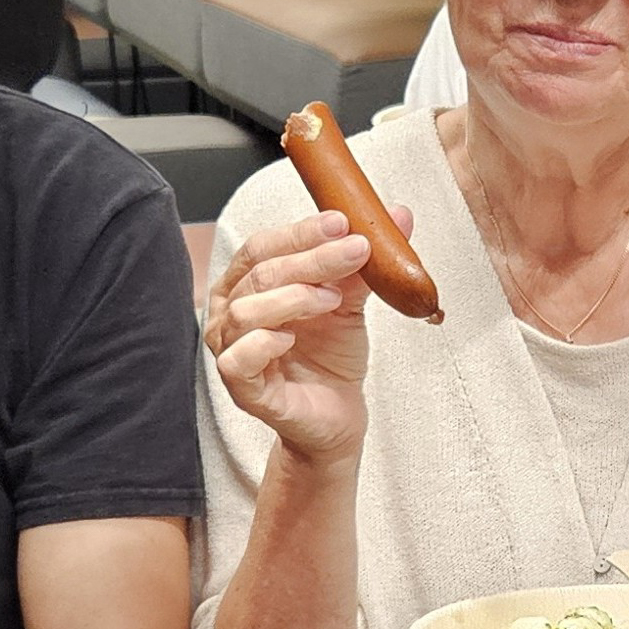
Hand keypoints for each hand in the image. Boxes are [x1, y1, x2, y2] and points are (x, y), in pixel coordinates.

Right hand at [206, 209, 412, 462]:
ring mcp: (230, 350)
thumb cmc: (331, 355)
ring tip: (333, 300)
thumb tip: (399, 215)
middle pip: (261, 273)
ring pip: (247, 311)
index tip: (343, 222)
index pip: (263, 246)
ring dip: (294, 297)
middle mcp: (228, 313)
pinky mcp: (241, 389)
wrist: (338, 412)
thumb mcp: (350, 300)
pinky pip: (238, 359)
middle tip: (357, 251)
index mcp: (246, 284)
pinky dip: (265, 343)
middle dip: (312, 259)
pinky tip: (292, 338)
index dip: (301, 232)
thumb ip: (363, 261)